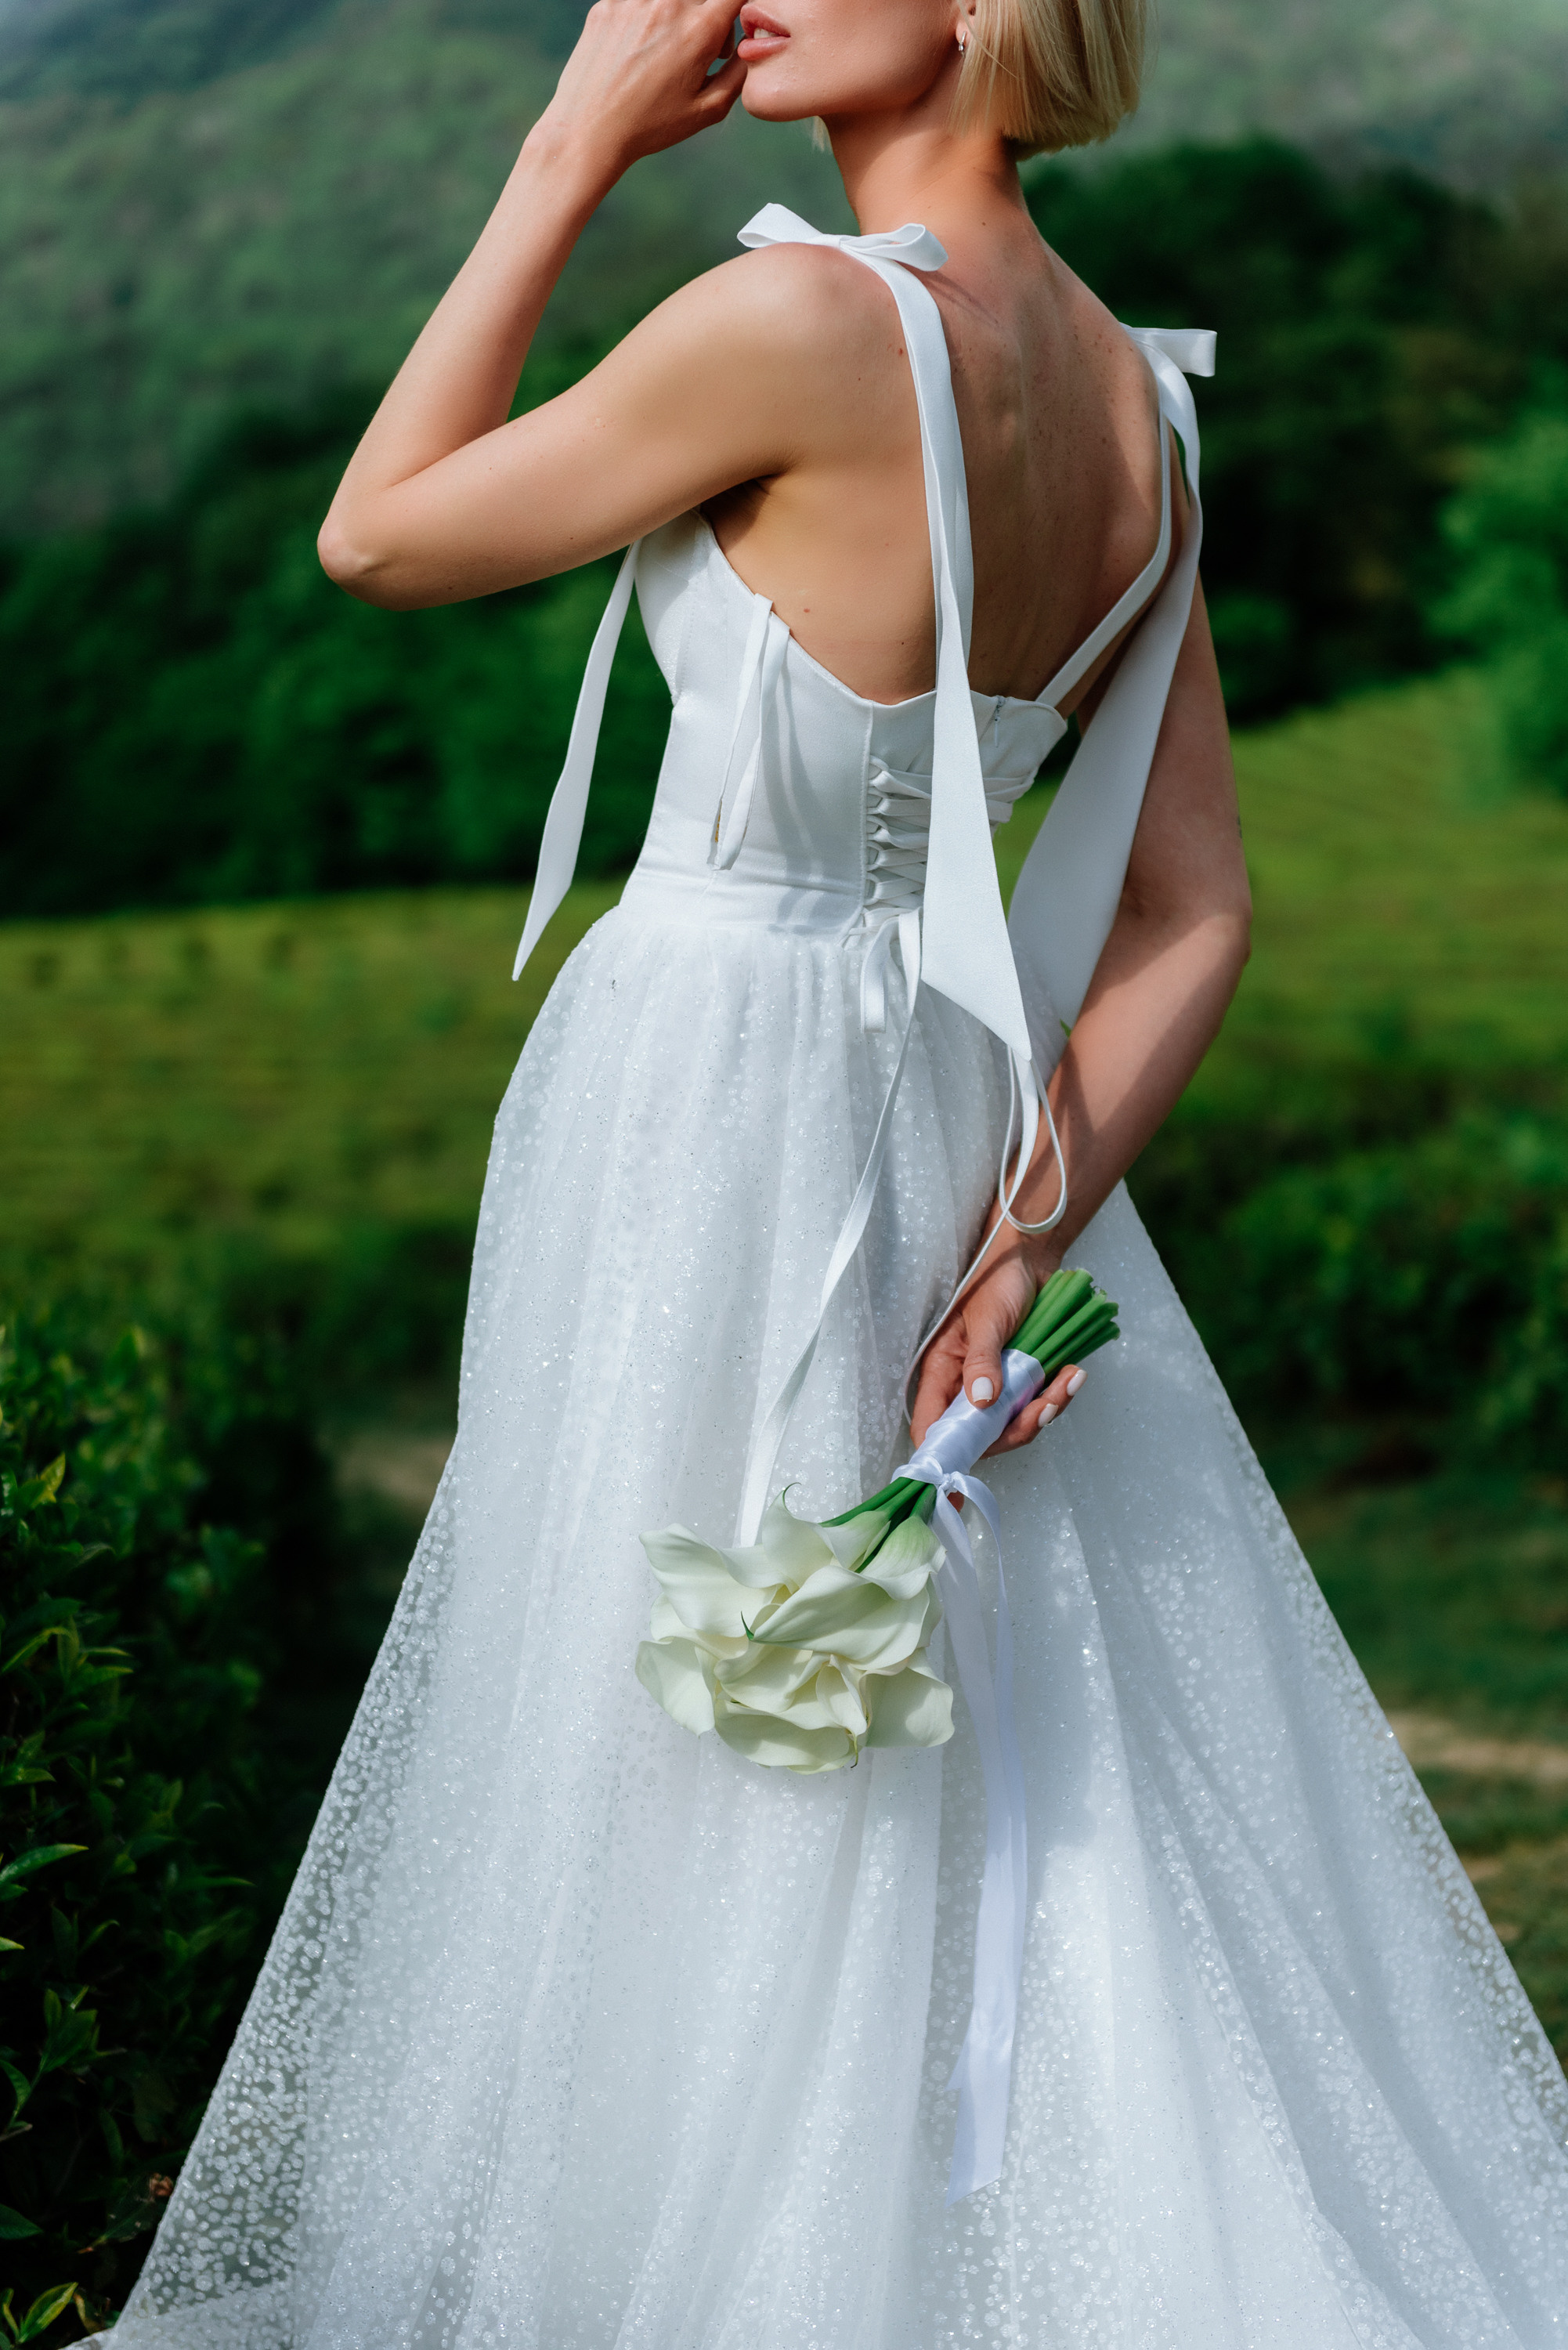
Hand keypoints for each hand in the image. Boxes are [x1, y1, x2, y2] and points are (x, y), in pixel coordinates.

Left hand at [528, 0, 745, 183]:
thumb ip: (739, 73)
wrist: (588, 130)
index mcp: (699, 30)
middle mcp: (668, 3)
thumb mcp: (707, 110)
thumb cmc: (650, 126)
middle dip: (707, 20)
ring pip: (669, 2)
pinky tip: (634, 55)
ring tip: (662, 54)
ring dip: (674, 18)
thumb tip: (751, 46)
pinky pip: (638, 4)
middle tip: (696, 54)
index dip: (739, 10)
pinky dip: (644, 21)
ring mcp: (633, 0)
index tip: (731, 28)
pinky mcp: (607, 3)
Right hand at [908, 1243, 1084, 1459]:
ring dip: (1045, 1410)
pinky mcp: (1023, 1382)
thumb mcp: (987, 1320)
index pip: (932, 1427)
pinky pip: (1037, 1406)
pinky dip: (1057, 1396)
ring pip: (1015, 1425)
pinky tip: (1073, 1374)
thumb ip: (983, 1362)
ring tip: (1069, 1379)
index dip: (941, 1459)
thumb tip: (981, 1403)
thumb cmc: (997, 1281)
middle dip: (1018, 1429)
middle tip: (1046, 1404)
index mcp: (943, 1373)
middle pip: (982, 1436)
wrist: (1032, 1259)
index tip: (951, 1496)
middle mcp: (966, 1387)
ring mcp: (997, 1387)